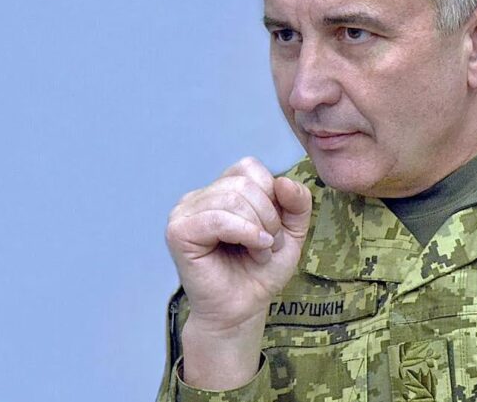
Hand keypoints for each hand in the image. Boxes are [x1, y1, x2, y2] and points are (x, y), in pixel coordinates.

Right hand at [165, 157, 312, 388]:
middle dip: (268, 216)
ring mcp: (185, 212)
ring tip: (260, 252)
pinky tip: (255, 249)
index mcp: (222, 189)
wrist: (244, 308)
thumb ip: (297, 201)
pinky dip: (245, 233)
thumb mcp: (292, 230)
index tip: (273, 227)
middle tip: (268, 245)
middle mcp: (200, 196)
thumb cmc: (261, 270)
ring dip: (259, 228)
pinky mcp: (178, 232)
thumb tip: (282, 181)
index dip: (272, 195)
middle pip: (244, 183)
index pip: (250, 167)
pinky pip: (217, 218)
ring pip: (233, 198)